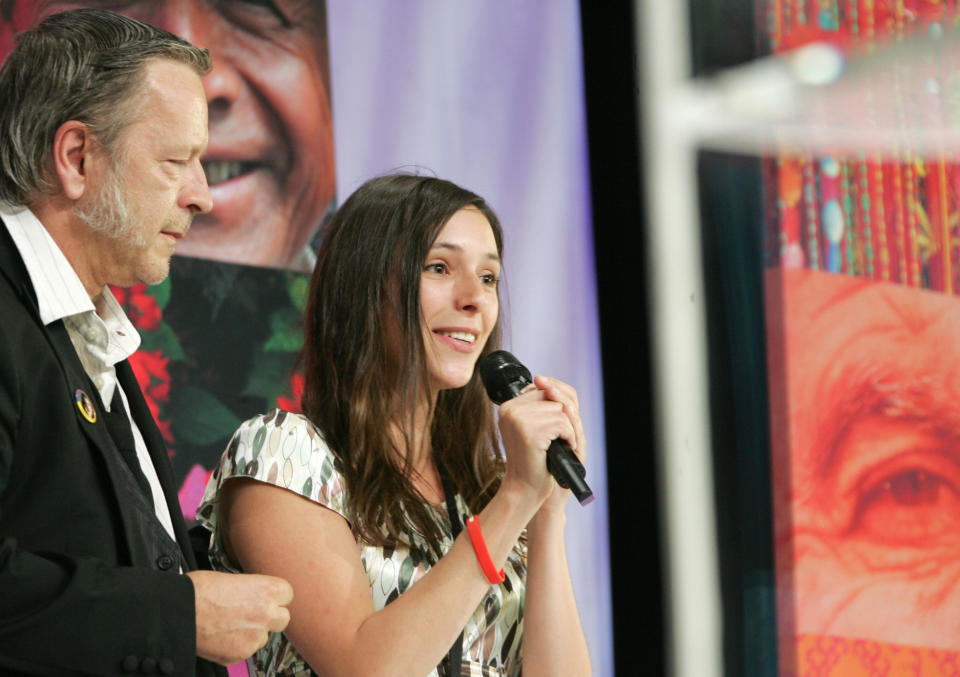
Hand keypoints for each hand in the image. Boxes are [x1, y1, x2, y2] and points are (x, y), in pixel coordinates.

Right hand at [187, 570, 292, 665]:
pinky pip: (247, 649)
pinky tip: (223, 635)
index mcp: (268, 590)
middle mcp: (266, 614)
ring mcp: (255, 637)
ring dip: (253, 631)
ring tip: (231, 623)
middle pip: (283, 617)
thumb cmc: (200, 591)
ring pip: (264, 636)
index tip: (267, 597)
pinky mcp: (241, 653)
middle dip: (270, 616)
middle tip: (252, 612)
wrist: (179, 613)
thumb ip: (253, 589)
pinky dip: (238, 644)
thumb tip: (256, 595)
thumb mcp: (234, 578)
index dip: (275, 596)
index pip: (287, 594)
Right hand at [497, 375, 580, 507]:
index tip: (550, 429)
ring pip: (560, 411)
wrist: (524, 487)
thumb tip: (547, 382)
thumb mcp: (534, 426)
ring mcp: (518, 421)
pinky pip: (563, 424)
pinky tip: (560, 449)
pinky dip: (568, 438)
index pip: (544, 390)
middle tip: (557, 439)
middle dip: (562, 419)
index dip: (555, 409)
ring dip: (567, 430)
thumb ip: (540, 404)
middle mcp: (510, 410)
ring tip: (557, 445)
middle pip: (553, 398)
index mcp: (508, 406)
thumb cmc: (532, 459)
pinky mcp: (530, 433)